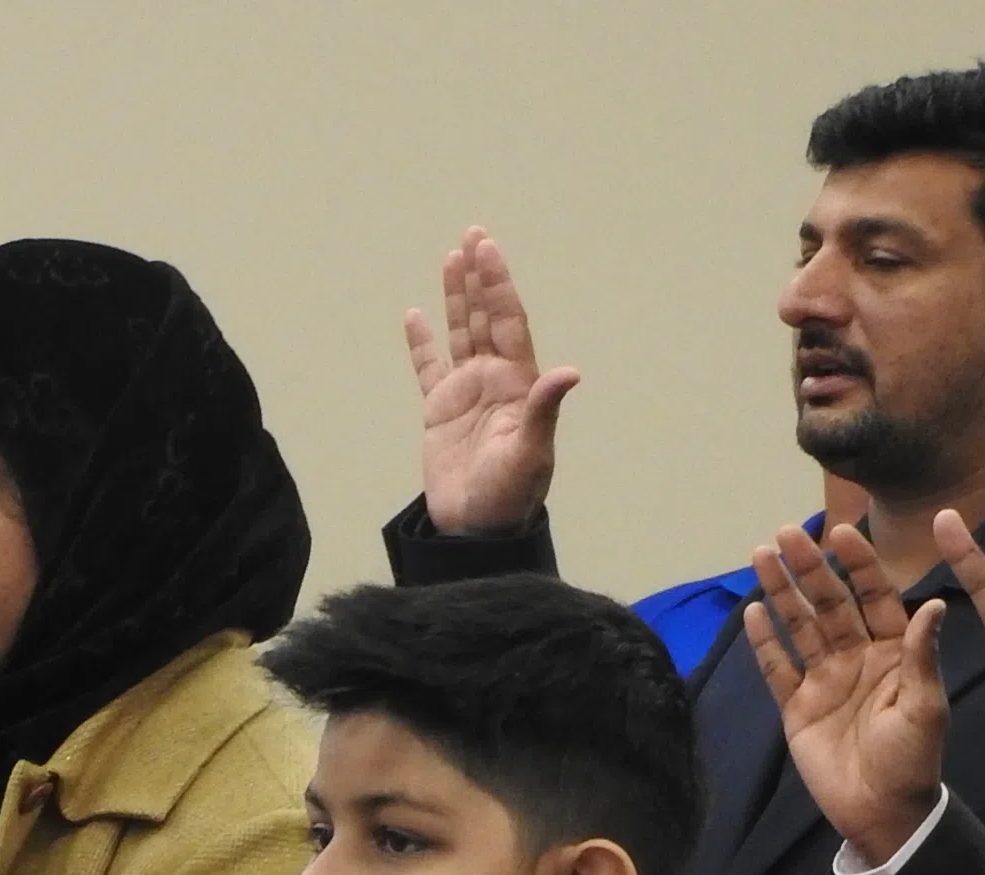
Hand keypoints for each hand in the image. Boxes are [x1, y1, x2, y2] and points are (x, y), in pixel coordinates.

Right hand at [405, 227, 577, 535]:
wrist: (476, 530)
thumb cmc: (511, 495)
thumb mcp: (531, 453)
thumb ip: (544, 409)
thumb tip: (569, 372)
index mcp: (518, 384)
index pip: (508, 322)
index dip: (498, 285)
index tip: (486, 249)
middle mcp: (494, 381)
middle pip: (486, 318)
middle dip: (480, 278)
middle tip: (474, 235)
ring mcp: (466, 395)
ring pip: (460, 334)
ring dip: (457, 298)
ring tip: (451, 259)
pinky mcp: (439, 413)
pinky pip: (428, 370)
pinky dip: (421, 344)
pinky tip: (415, 316)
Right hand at [743, 523, 947, 863]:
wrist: (883, 813)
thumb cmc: (913, 759)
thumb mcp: (925, 706)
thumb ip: (920, 655)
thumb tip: (932, 604)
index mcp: (893, 650)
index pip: (875, 595)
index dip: (859, 564)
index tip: (842, 532)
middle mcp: (856, 656)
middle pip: (829, 602)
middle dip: (808, 568)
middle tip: (785, 533)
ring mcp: (824, 679)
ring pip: (799, 625)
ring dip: (781, 591)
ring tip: (761, 555)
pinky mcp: (797, 706)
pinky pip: (778, 667)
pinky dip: (765, 642)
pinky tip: (753, 612)